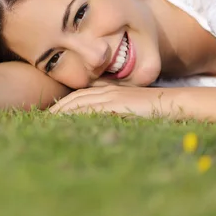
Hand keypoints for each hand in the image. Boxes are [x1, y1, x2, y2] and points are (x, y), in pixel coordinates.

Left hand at [48, 85, 179, 117]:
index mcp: (110, 91)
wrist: (176, 102)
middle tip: (39, 119)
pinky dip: (75, 113)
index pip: (80, 97)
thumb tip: (105, 124)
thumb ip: (119, 112)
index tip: (50, 115)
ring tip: (45, 121)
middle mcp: (107, 91)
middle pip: (74, 98)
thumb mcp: (134, 109)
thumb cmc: (158, 108)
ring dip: (60, 111)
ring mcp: (111, 96)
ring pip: (78, 102)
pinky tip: (63, 120)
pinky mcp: (116, 104)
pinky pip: (90, 108)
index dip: (63, 105)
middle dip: (56, 108)